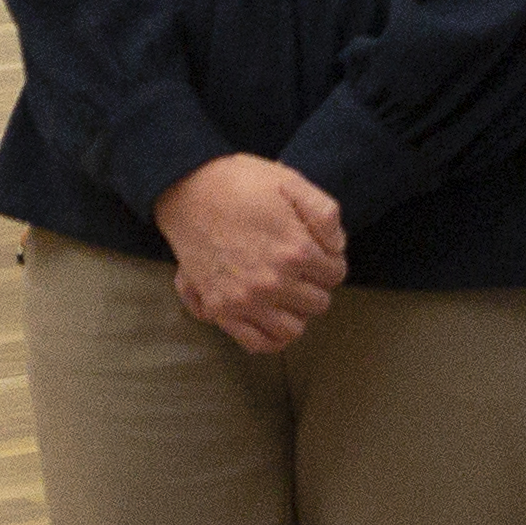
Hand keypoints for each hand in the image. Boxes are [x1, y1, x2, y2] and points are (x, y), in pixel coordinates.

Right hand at [155, 153, 348, 353]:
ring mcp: (246, 300)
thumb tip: (338, 248)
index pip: (335, 274)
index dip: (329, 261)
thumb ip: (324, 213)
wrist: (188, 190)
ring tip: (287, 294)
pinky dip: (271, 338)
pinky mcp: (221, 309)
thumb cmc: (239, 183)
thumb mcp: (290, 182)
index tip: (316, 254)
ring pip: (294, 329)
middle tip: (301, 271)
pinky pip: (258, 342)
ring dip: (296, 312)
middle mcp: (274, 281)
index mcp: (296, 250)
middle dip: (314, 286)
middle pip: (318, 302)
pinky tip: (273, 318)